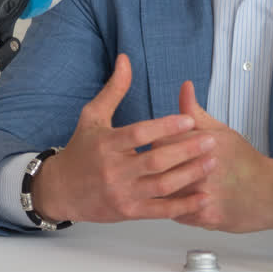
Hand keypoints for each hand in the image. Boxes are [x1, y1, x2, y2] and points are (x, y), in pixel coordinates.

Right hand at [28, 54, 213, 224]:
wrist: (60, 189)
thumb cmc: (80, 150)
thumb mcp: (92, 116)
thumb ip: (113, 89)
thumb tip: (126, 59)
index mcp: (107, 143)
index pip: (140, 134)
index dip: (166, 127)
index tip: (190, 120)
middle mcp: (114, 169)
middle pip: (156, 160)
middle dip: (187, 151)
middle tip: (211, 140)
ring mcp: (122, 193)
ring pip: (162, 185)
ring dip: (190, 175)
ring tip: (212, 163)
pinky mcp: (128, 212)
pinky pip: (160, 210)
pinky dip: (183, 206)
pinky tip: (203, 197)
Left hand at [163, 80, 272, 232]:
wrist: (272, 194)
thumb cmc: (245, 162)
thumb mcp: (222, 132)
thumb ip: (196, 112)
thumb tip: (184, 87)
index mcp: (206, 143)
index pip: (161, 141)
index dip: (156, 144)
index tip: (158, 146)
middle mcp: (205, 167)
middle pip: (160, 167)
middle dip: (154, 168)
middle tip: (155, 167)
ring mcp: (206, 193)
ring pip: (165, 192)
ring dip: (159, 189)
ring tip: (162, 185)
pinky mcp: (207, 217)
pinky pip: (176, 213)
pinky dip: (172, 208)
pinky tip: (175, 202)